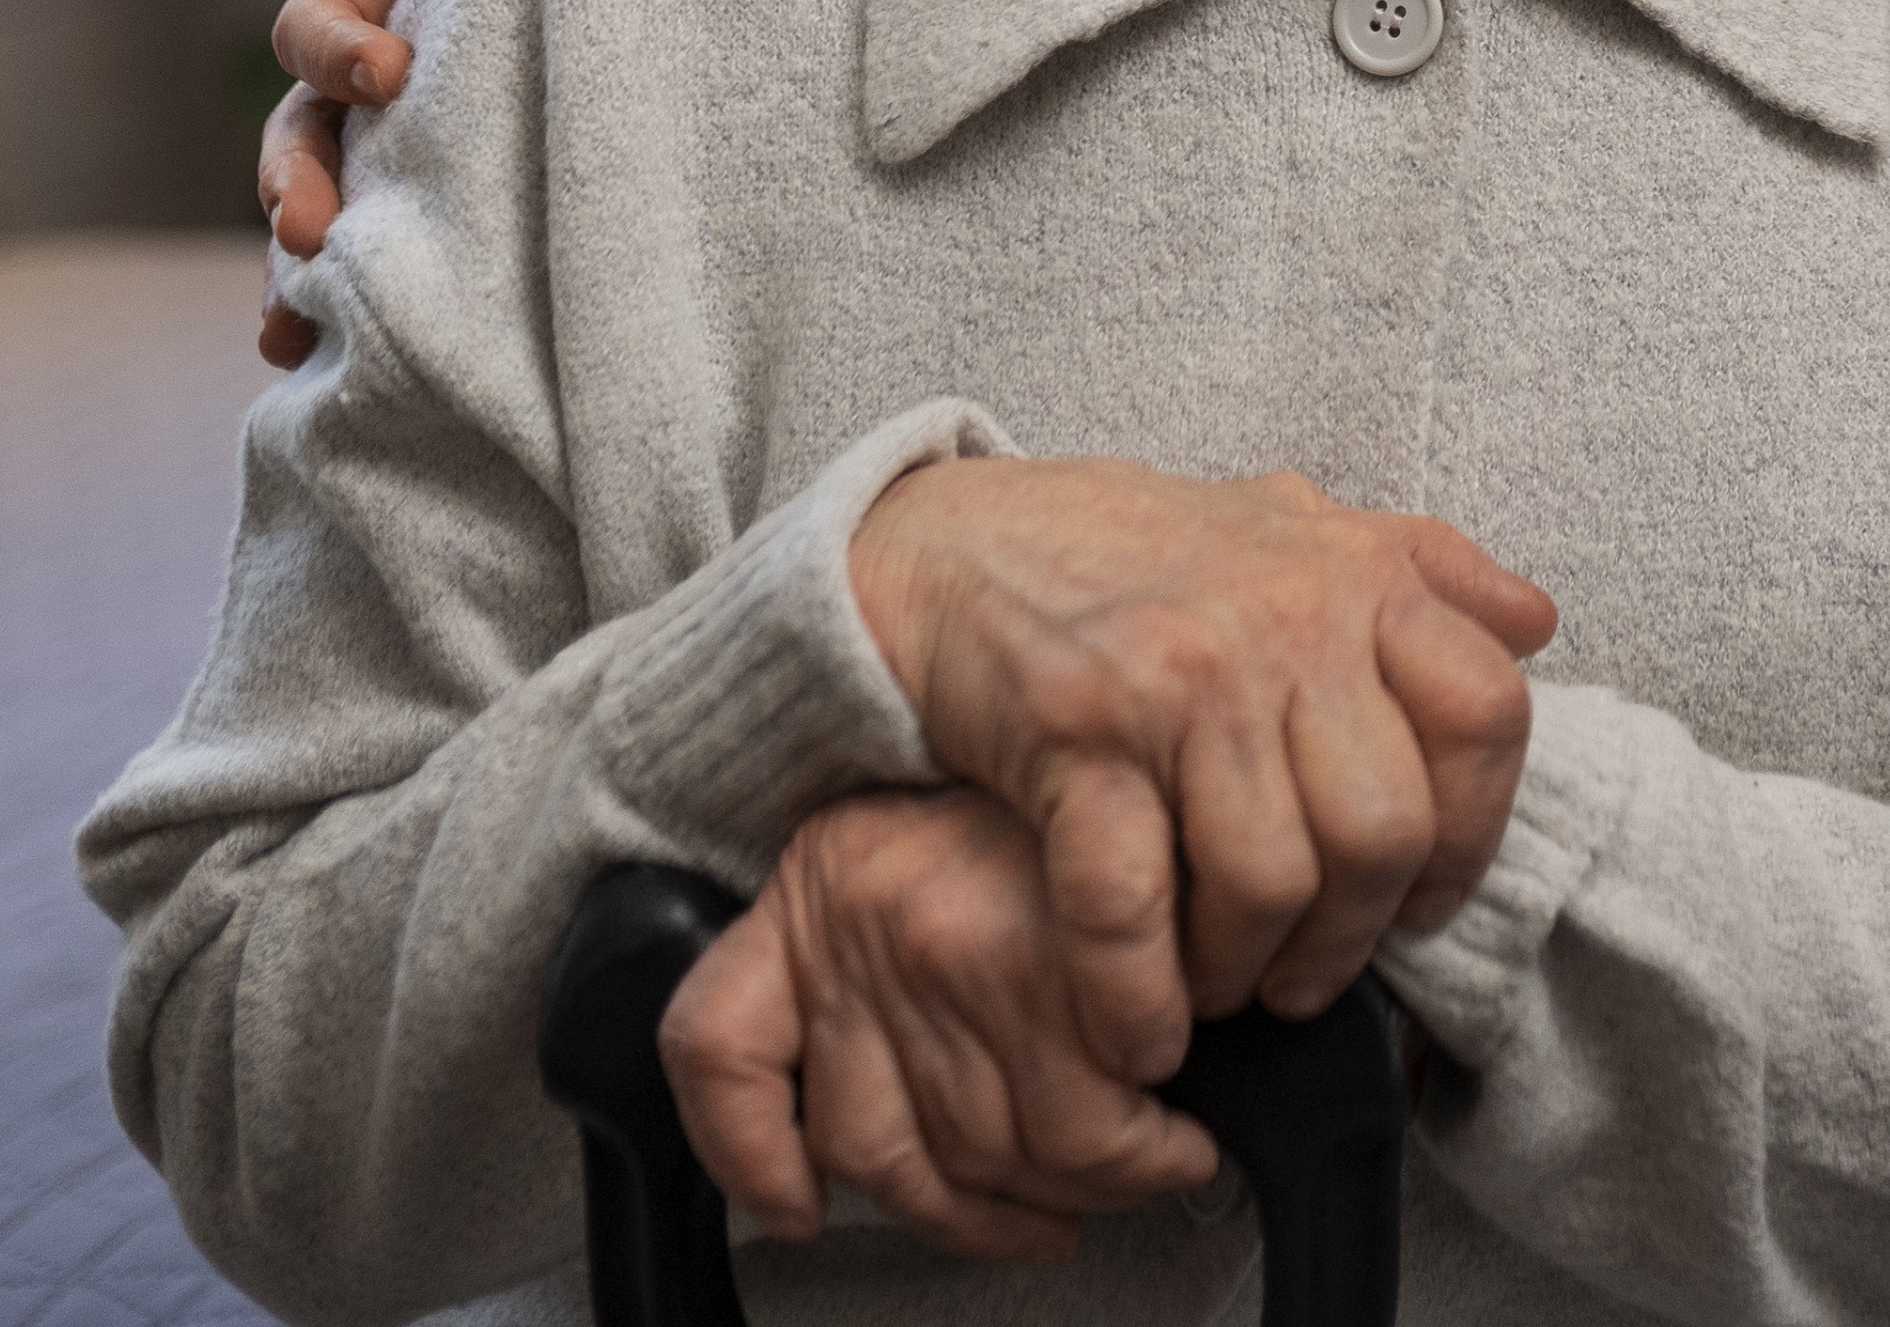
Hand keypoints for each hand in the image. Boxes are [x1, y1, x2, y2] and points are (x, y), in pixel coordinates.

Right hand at [254, 0, 498, 365]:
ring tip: (291, 334)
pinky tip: (345, 371)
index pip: (317, 21)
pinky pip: (393, 261)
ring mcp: (413, 141)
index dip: (336, 48)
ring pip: (327, 212)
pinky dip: (362, 313)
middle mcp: (380, 72)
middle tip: (309, 232)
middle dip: (295, 182)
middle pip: (299, 135)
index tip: (395, 72)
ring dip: (301, 271)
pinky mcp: (462, 197)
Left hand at [667, 786, 1221, 1260]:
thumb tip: (919, 1110)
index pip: (716, 1044)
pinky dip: (1131, 1164)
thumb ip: (890, 943)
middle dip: (982, 1211)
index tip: (795, 1208)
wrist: (1153, 679)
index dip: (744, 1153)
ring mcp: (949, 957)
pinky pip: (1080, 1134)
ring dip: (1071, 1195)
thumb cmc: (1062, 775)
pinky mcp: (1050, 972)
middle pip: (879, 1153)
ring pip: (986, 1158)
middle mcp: (863, 931)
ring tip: (1137, 1170)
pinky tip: (1172, 1145)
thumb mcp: (934, 827)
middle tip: (1057, 1204)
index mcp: (814, 888)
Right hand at [850, 457, 1554, 1065]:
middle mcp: (1287, 619)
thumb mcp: (1300, 527)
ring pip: (1272, 879)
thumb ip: (1428, 569)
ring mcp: (1184, 676)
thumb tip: (1537, 623)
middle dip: (1355, 935)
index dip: (1473, 830)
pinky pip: (1131, 903)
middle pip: (1384, 829)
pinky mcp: (1077, 734)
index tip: (1427, 898)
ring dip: (1250, 970)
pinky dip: (1140, 994)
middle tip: (1313, 975)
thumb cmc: (1142, 555)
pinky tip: (1144, 1028)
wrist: (959, 544)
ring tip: (1228, 989)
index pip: (1486, 716)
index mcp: (1359, 575)